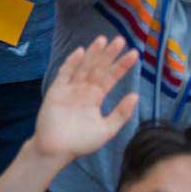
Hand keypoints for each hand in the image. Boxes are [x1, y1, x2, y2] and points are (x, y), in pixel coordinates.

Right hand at [29, 38, 140, 161]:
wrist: (55, 151)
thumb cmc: (80, 142)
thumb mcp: (106, 130)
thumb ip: (121, 113)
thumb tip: (135, 96)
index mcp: (96, 97)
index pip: (111, 77)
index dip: (122, 65)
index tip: (135, 53)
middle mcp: (84, 90)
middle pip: (99, 68)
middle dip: (109, 54)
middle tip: (120, 39)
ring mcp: (70, 89)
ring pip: (84, 67)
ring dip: (93, 53)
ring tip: (103, 40)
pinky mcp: (56, 91)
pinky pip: (65, 74)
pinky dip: (72, 63)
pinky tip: (80, 51)